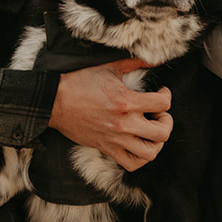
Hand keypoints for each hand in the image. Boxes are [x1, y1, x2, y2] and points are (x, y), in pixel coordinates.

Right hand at [49, 58, 172, 171]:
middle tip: (159, 114)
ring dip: (156, 142)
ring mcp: (116, 139)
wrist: (55, 102)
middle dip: (166, 121)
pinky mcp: (107, 148)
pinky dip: (140, 158)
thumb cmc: (80, 82)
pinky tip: (138, 144)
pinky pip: (131, 164)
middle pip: (162, 133)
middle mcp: (124, 123)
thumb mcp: (109, 67)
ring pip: (150, 153)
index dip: (167, 96)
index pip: (163, 104)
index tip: (161, 92)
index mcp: (126, 101)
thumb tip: (155, 58)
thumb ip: (133, 62)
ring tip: (151, 131)